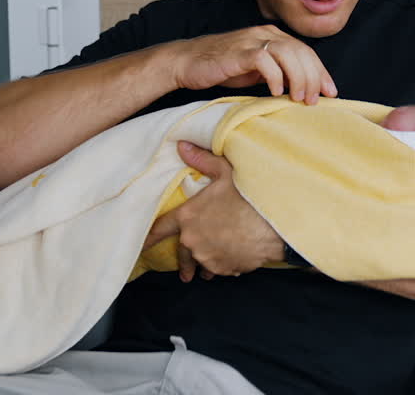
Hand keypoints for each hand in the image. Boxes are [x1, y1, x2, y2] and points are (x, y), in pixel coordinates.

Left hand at [143, 141, 285, 280]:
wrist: (274, 225)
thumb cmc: (249, 197)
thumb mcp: (225, 172)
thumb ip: (201, 160)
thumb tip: (182, 145)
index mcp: (187, 217)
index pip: (160, 229)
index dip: (148, 238)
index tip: (141, 247)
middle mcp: (193, 241)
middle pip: (181, 253)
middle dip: (183, 260)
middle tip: (184, 269)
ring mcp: (208, 257)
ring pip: (200, 263)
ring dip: (203, 262)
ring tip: (209, 265)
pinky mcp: (224, 269)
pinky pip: (218, 269)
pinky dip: (222, 264)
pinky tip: (232, 256)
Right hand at [167, 25, 336, 105]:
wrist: (187, 62)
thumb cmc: (222, 68)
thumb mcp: (256, 71)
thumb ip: (278, 73)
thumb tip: (302, 91)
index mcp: (272, 36)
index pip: (305, 52)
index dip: (321, 72)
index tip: (331, 93)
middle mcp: (265, 34)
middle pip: (301, 52)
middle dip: (313, 77)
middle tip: (314, 100)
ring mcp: (251, 40)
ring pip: (287, 53)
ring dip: (298, 77)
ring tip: (298, 98)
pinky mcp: (238, 52)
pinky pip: (264, 60)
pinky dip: (274, 76)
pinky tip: (276, 92)